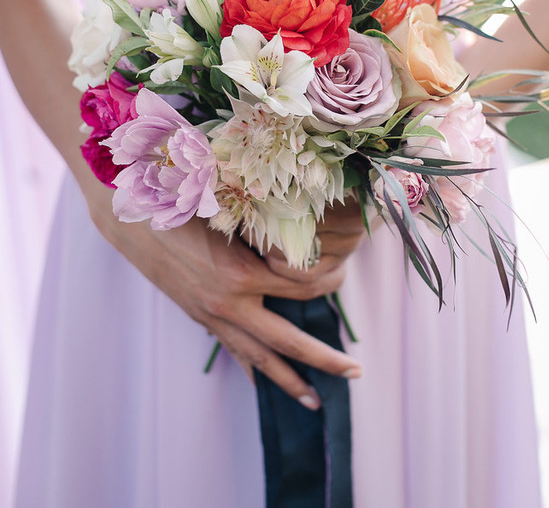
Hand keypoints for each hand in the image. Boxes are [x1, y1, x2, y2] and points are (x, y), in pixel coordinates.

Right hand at [87, 181, 362, 410]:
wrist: (133, 217)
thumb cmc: (184, 204)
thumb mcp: (229, 210)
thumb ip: (265, 224)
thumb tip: (305, 229)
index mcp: (240, 273)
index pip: (303, 287)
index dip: (330, 281)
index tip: (344, 272)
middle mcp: (229, 303)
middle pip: (287, 341)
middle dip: (323, 359)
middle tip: (356, 372)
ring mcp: (213, 315)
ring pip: (258, 357)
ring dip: (288, 380)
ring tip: (313, 403)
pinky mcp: (201, 317)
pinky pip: (232, 350)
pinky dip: (252, 368)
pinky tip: (265, 382)